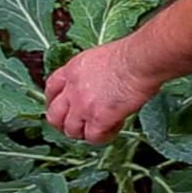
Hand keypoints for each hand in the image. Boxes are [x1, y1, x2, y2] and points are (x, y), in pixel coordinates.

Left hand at [45, 38, 159, 144]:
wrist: (140, 61)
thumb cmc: (132, 54)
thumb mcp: (100, 57)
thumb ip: (91, 73)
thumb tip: (98, 85)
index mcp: (73, 69)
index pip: (51, 88)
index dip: (54, 101)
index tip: (62, 107)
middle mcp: (73, 88)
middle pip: (54, 115)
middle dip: (63, 123)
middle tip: (77, 126)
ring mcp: (83, 105)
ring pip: (71, 130)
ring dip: (84, 132)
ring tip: (101, 127)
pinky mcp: (98, 118)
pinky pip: (92, 138)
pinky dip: (103, 136)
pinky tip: (115, 126)